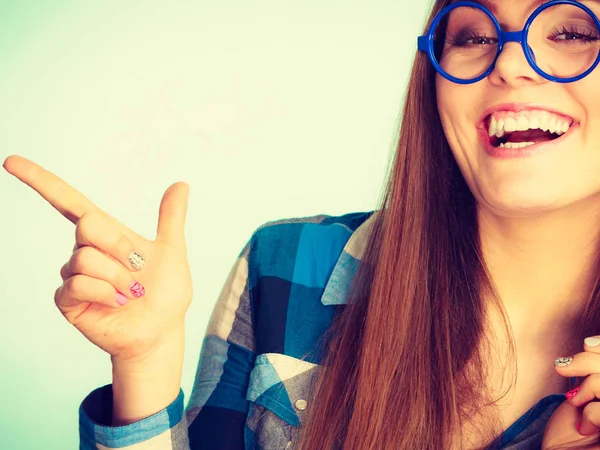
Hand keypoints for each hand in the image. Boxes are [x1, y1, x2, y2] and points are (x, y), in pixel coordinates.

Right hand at [3, 155, 192, 363]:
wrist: (161, 330)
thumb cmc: (165, 293)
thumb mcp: (172, 251)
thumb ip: (171, 218)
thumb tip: (181, 184)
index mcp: (106, 234)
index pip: (68, 201)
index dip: (40, 181)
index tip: (11, 161)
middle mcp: (85, 250)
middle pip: (87, 225)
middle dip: (120, 246)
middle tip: (136, 268)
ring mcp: (74, 275)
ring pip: (86, 259)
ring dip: (117, 277)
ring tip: (130, 292)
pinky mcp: (67, 299)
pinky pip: (78, 284)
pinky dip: (106, 293)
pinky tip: (117, 303)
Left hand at [542, 338, 599, 448]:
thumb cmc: (573, 430)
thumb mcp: (586, 392)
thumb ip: (595, 368)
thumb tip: (590, 343)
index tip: (586, 345)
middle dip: (589, 361)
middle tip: (563, 367)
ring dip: (589, 387)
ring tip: (578, 403)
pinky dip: (590, 413)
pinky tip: (585, 427)